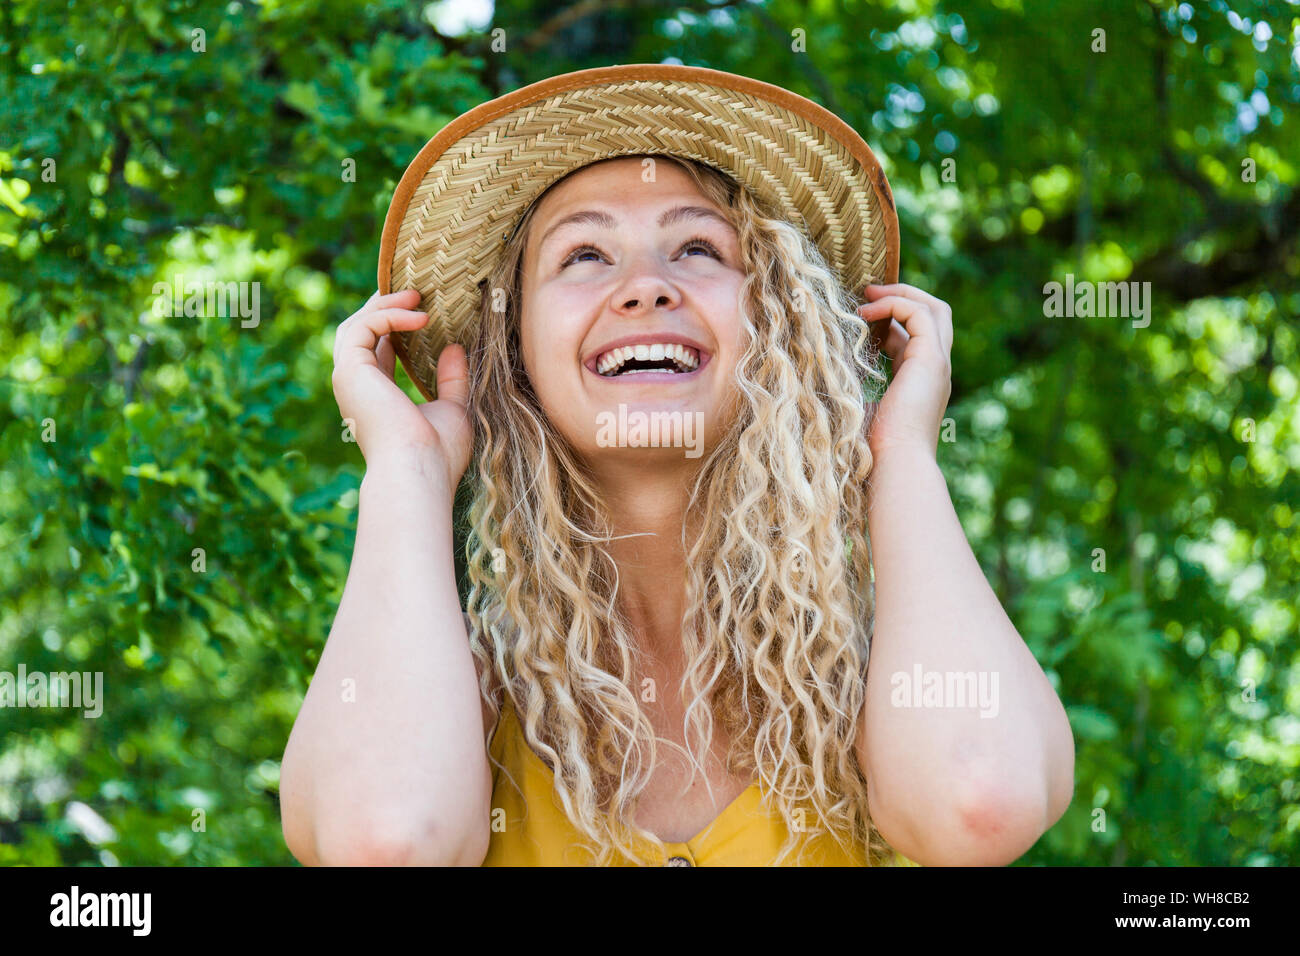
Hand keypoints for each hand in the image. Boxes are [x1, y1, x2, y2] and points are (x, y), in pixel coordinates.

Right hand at [331, 289, 472, 488]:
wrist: (419, 470)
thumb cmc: (437, 452)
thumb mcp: (453, 409)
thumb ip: (452, 380)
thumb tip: (455, 348)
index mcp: (376, 398)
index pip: (377, 351)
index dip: (395, 326)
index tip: (422, 311)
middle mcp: (357, 387)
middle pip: (360, 332)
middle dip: (385, 308)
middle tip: (417, 294)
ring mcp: (349, 378)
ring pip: (356, 325)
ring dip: (385, 305)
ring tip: (417, 296)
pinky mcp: (349, 370)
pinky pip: (363, 327)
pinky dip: (389, 315)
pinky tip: (420, 317)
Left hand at [857, 283, 952, 459]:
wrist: (894, 465)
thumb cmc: (873, 450)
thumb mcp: (863, 410)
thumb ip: (858, 389)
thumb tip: (828, 376)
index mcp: (922, 383)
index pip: (915, 338)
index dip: (891, 320)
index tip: (861, 314)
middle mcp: (936, 371)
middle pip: (936, 315)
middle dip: (904, 296)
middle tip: (868, 290)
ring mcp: (938, 364)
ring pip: (934, 309)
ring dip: (899, 294)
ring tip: (865, 294)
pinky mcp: (931, 360)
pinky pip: (919, 314)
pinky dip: (894, 304)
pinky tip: (865, 312)